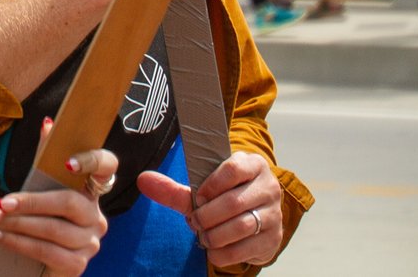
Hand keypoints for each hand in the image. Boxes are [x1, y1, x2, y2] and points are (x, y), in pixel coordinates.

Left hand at [0, 123, 114, 275]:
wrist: (37, 259)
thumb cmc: (40, 215)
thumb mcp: (41, 186)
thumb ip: (46, 159)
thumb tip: (48, 124)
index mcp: (91, 190)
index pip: (107, 167)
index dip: (93, 160)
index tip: (68, 163)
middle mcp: (96, 216)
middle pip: (68, 203)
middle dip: (30, 202)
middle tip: (1, 203)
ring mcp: (90, 242)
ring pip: (54, 230)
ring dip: (18, 224)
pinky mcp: (78, 264)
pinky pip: (47, 252)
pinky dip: (19, 243)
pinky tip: (0, 236)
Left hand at [137, 148, 286, 267]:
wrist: (254, 218)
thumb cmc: (225, 197)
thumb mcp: (203, 190)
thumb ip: (174, 189)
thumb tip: (143, 180)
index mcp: (253, 165)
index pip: (233, 170)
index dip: (210, 185)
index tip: (198, 196)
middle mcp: (269, 188)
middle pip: (234, 202)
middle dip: (207, 216)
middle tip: (195, 221)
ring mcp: (274, 214)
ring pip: (241, 226)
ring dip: (214, 235)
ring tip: (204, 234)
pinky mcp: (273, 239)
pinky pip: (245, 248)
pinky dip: (223, 252)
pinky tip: (214, 248)